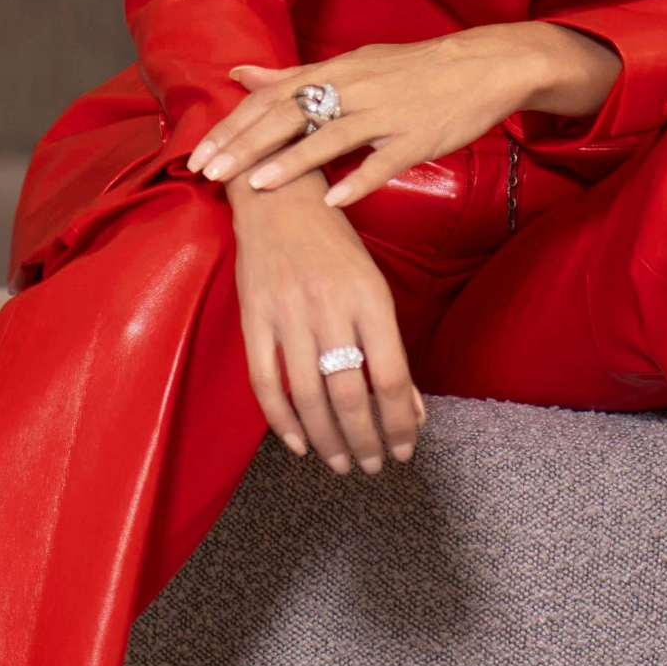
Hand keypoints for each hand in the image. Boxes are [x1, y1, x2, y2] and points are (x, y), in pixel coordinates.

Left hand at [185, 25, 617, 211]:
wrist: (483, 65)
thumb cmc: (410, 69)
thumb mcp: (351, 63)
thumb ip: (294, 75)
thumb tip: (240, 74)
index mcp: (336, 71)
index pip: (272, 97)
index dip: (233, 125)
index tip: (198, 152)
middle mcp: (355, 88)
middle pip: (290, 114)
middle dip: (246, 144)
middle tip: (209, 172)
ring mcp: (387, 113)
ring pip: (332, 135)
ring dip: (292, 161)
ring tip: (256, 185)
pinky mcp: (418, 137)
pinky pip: (384, 161)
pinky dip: (358, 180)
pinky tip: (333, 201)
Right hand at [225, 176, 423, 474]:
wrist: (279, 200)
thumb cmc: (335, 246)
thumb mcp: (373, 286)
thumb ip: (391, 347)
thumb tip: (412, 409)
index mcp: (370, 297)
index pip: (391, 376)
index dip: (399, 422)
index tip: (404, 449)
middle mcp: (330, 306)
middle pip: (349, 393)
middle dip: (364, 440)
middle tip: (371, 466)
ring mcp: (288, 313)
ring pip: (308, 395)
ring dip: (326, 439)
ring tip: (340, 462)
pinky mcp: (254, 317)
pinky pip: (265, 381)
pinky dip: (281, 420)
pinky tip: (298, 443)